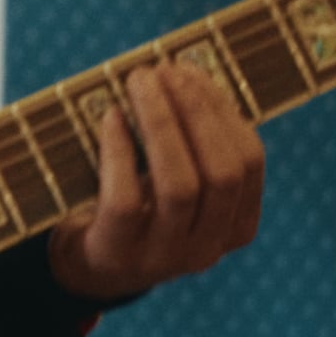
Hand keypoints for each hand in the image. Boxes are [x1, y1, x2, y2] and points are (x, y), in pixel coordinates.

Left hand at [48, 63, 265, 302]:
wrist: (87, 266)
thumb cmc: (137, 207)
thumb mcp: (174, 182)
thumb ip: (191, 141)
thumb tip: (184, 71)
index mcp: (237, 227)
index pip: (248, 162)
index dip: (222, 111)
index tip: (191, 71)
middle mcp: (209, 248)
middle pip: (221, 172)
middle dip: (195, 112)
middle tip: (162, 71)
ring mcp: (164, 258)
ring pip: (180, 186)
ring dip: (161, 123)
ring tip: (138, 83)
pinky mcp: (117, 255)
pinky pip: (124, 199)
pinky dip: (119, 151)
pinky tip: (110, 118)